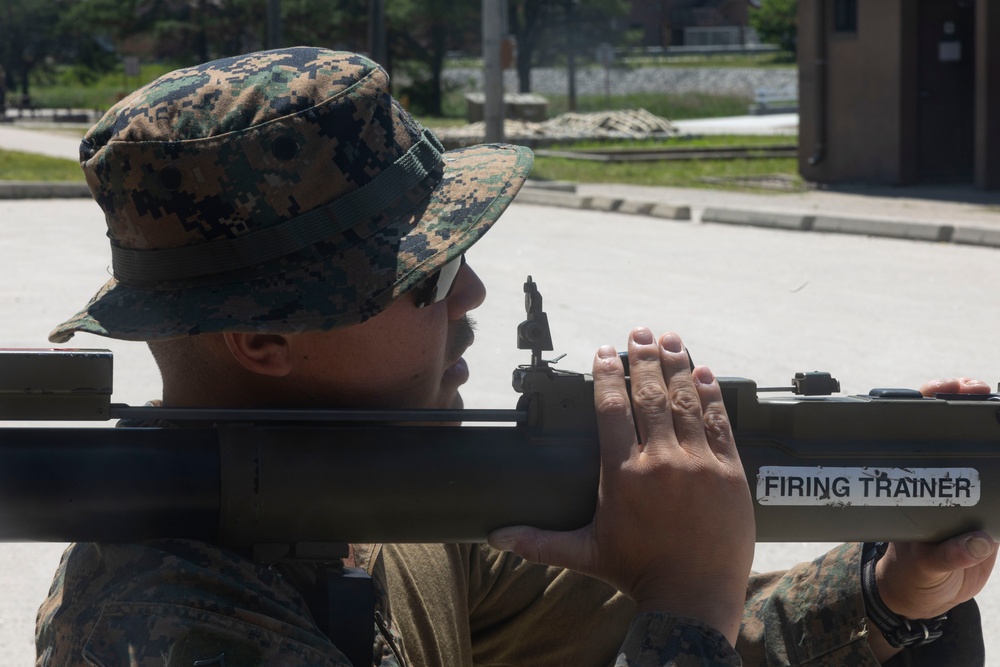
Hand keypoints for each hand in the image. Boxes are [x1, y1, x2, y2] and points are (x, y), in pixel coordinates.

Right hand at [488, 327, 754, 643]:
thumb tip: (496, 539)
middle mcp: (661, 462)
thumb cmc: (638, 574)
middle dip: (644, 358)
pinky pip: (721, 424)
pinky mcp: (730, 473)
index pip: (611, 408)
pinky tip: (705, 373)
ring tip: (670, 339)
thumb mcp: (586, 553)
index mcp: (624, 474)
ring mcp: (700, 464)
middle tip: (640, 332)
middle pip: (650, 395)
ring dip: (678, 366)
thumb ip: (539, 541)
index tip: (605, 352)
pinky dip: (712, 396)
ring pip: (687, 402)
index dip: (607, 374)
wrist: (694, 599)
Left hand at [868, 377, 997, 659]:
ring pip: (982, 447)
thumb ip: (945, 555)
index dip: (930, 402)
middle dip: (967, 401)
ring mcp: (964, 488)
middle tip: (980, 390)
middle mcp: (937, 476)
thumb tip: (977, 542)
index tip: (949, 391)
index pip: (914, 429)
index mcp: (911, 482)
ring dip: (996, 428)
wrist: (926, 595)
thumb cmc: (911, 573)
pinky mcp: (988, 507)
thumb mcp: (922, 566)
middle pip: (952, 428)